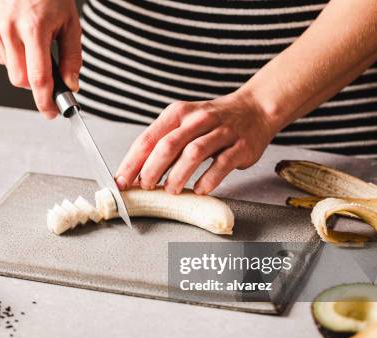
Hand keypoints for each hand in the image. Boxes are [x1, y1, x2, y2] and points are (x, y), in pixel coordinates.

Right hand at [0, 0, 80, 118]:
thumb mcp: (70, 24)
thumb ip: (72, 58)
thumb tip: (70, 86)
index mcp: (34, 28)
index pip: (38, 77)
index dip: (45, 100)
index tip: (51, 113)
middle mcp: (10, 28)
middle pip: (20, 80)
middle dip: (35, 83)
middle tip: (47, 72)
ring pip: (10, 70)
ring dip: (23, 66)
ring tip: (32, 41)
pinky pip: (0, 56)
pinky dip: (12, 54)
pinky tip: (18, 35)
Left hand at [115, 91, 277, 194]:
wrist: (255, 109)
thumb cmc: (212, 123)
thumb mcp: (185, 125)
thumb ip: (164, 146)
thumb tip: (137, 175)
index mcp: (178, 114)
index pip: (148, 139)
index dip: (132, 162)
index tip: (121, 182)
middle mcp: (198, 120)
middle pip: (168, 145)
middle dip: (152, 169)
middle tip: (146, 187)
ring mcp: (221, 132)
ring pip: (194, 153)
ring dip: (178, 175)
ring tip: (171, 190)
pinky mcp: (240, 146)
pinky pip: (221, 164)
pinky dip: (208, 179)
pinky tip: (199, 190)